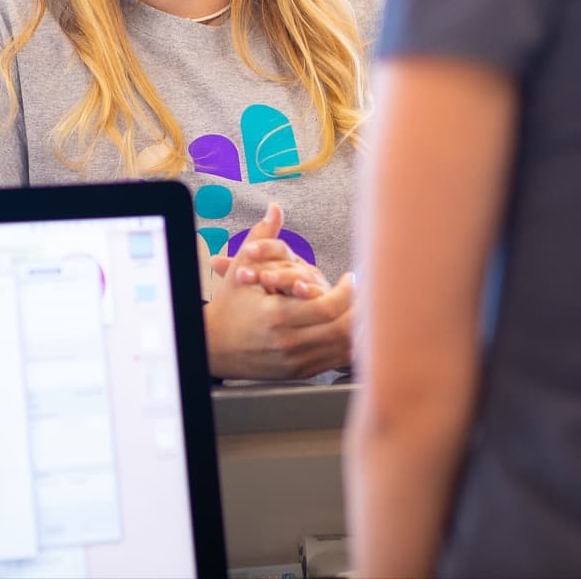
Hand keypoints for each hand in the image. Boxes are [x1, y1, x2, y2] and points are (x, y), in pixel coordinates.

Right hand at [203, 204, 354, 379]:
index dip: (348, 292)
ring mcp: (296, 361)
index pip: (328, 307)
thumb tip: (273, 209)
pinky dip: (348, 345)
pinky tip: (354, 328)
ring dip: (360, 328)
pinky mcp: (300, 372)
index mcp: (277, 316)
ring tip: (365, 308)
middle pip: (342, 331)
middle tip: (367, 293)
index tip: (350, 278)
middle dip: (362, 310)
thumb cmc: (229, 306)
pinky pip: (335, 361)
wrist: (213, 346)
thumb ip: (262, 237)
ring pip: (343, 349)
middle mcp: (288, 342)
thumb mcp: (242, 269)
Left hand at [210, 233, 330, 298]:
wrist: (313, 322)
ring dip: (283, 276)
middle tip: (247, 270)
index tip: (246, 251)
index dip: (262, 247)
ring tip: (265, 278)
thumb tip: (213, 259)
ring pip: (301, 275)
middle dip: (267, 264)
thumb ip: (240, 270)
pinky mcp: (326, 300)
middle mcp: (302, 270)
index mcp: (287, 261)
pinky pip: (319, 294)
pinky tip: (298, 291)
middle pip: (287, 260)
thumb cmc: (284, 300)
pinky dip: (309, 292)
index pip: (276, 248)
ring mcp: (316, 284)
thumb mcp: (260, 284)